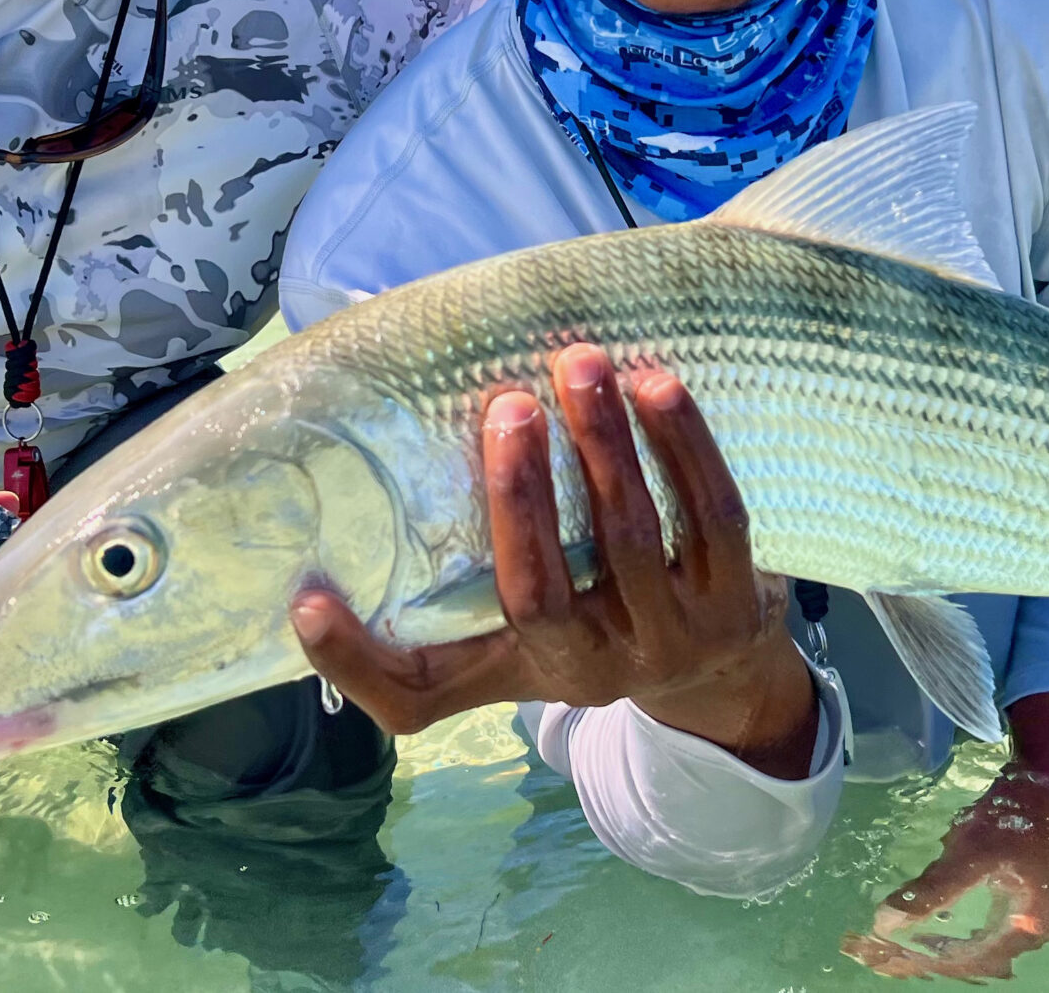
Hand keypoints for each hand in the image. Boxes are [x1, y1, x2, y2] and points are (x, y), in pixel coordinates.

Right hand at [291, 344, 818, 777]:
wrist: (721, 674)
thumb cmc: (578, 635)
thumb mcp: (494, 650)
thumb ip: (407, 620)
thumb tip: (303, 575)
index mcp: (521, 679)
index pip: (423, 684)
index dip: (357, 658)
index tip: (306, 601)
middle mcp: (600, 672)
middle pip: (547, 589)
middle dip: (521, 493)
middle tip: (506, 401)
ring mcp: (678, 639)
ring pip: (636, 540)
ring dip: (607, 447)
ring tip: (581, 364)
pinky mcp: (745, 601)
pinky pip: (716, 517)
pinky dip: (686, 447)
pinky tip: (659, 385)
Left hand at [843, 691, 1048, 979]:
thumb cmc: (1016, 812)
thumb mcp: (972, 850)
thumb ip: (933, 890)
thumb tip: (886, 921)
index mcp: (1033, 926)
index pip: (969, 960)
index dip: (922, 961)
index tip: (878, 960)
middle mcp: (1044, 931)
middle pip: (977, 958)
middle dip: (926, 957)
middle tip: (877, 957)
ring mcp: (1046, 915)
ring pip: (986, 945)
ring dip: (942, 947)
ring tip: (896, 949)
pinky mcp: (1041, 898)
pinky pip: (996, 927)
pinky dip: (963, 932)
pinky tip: (938, 930)